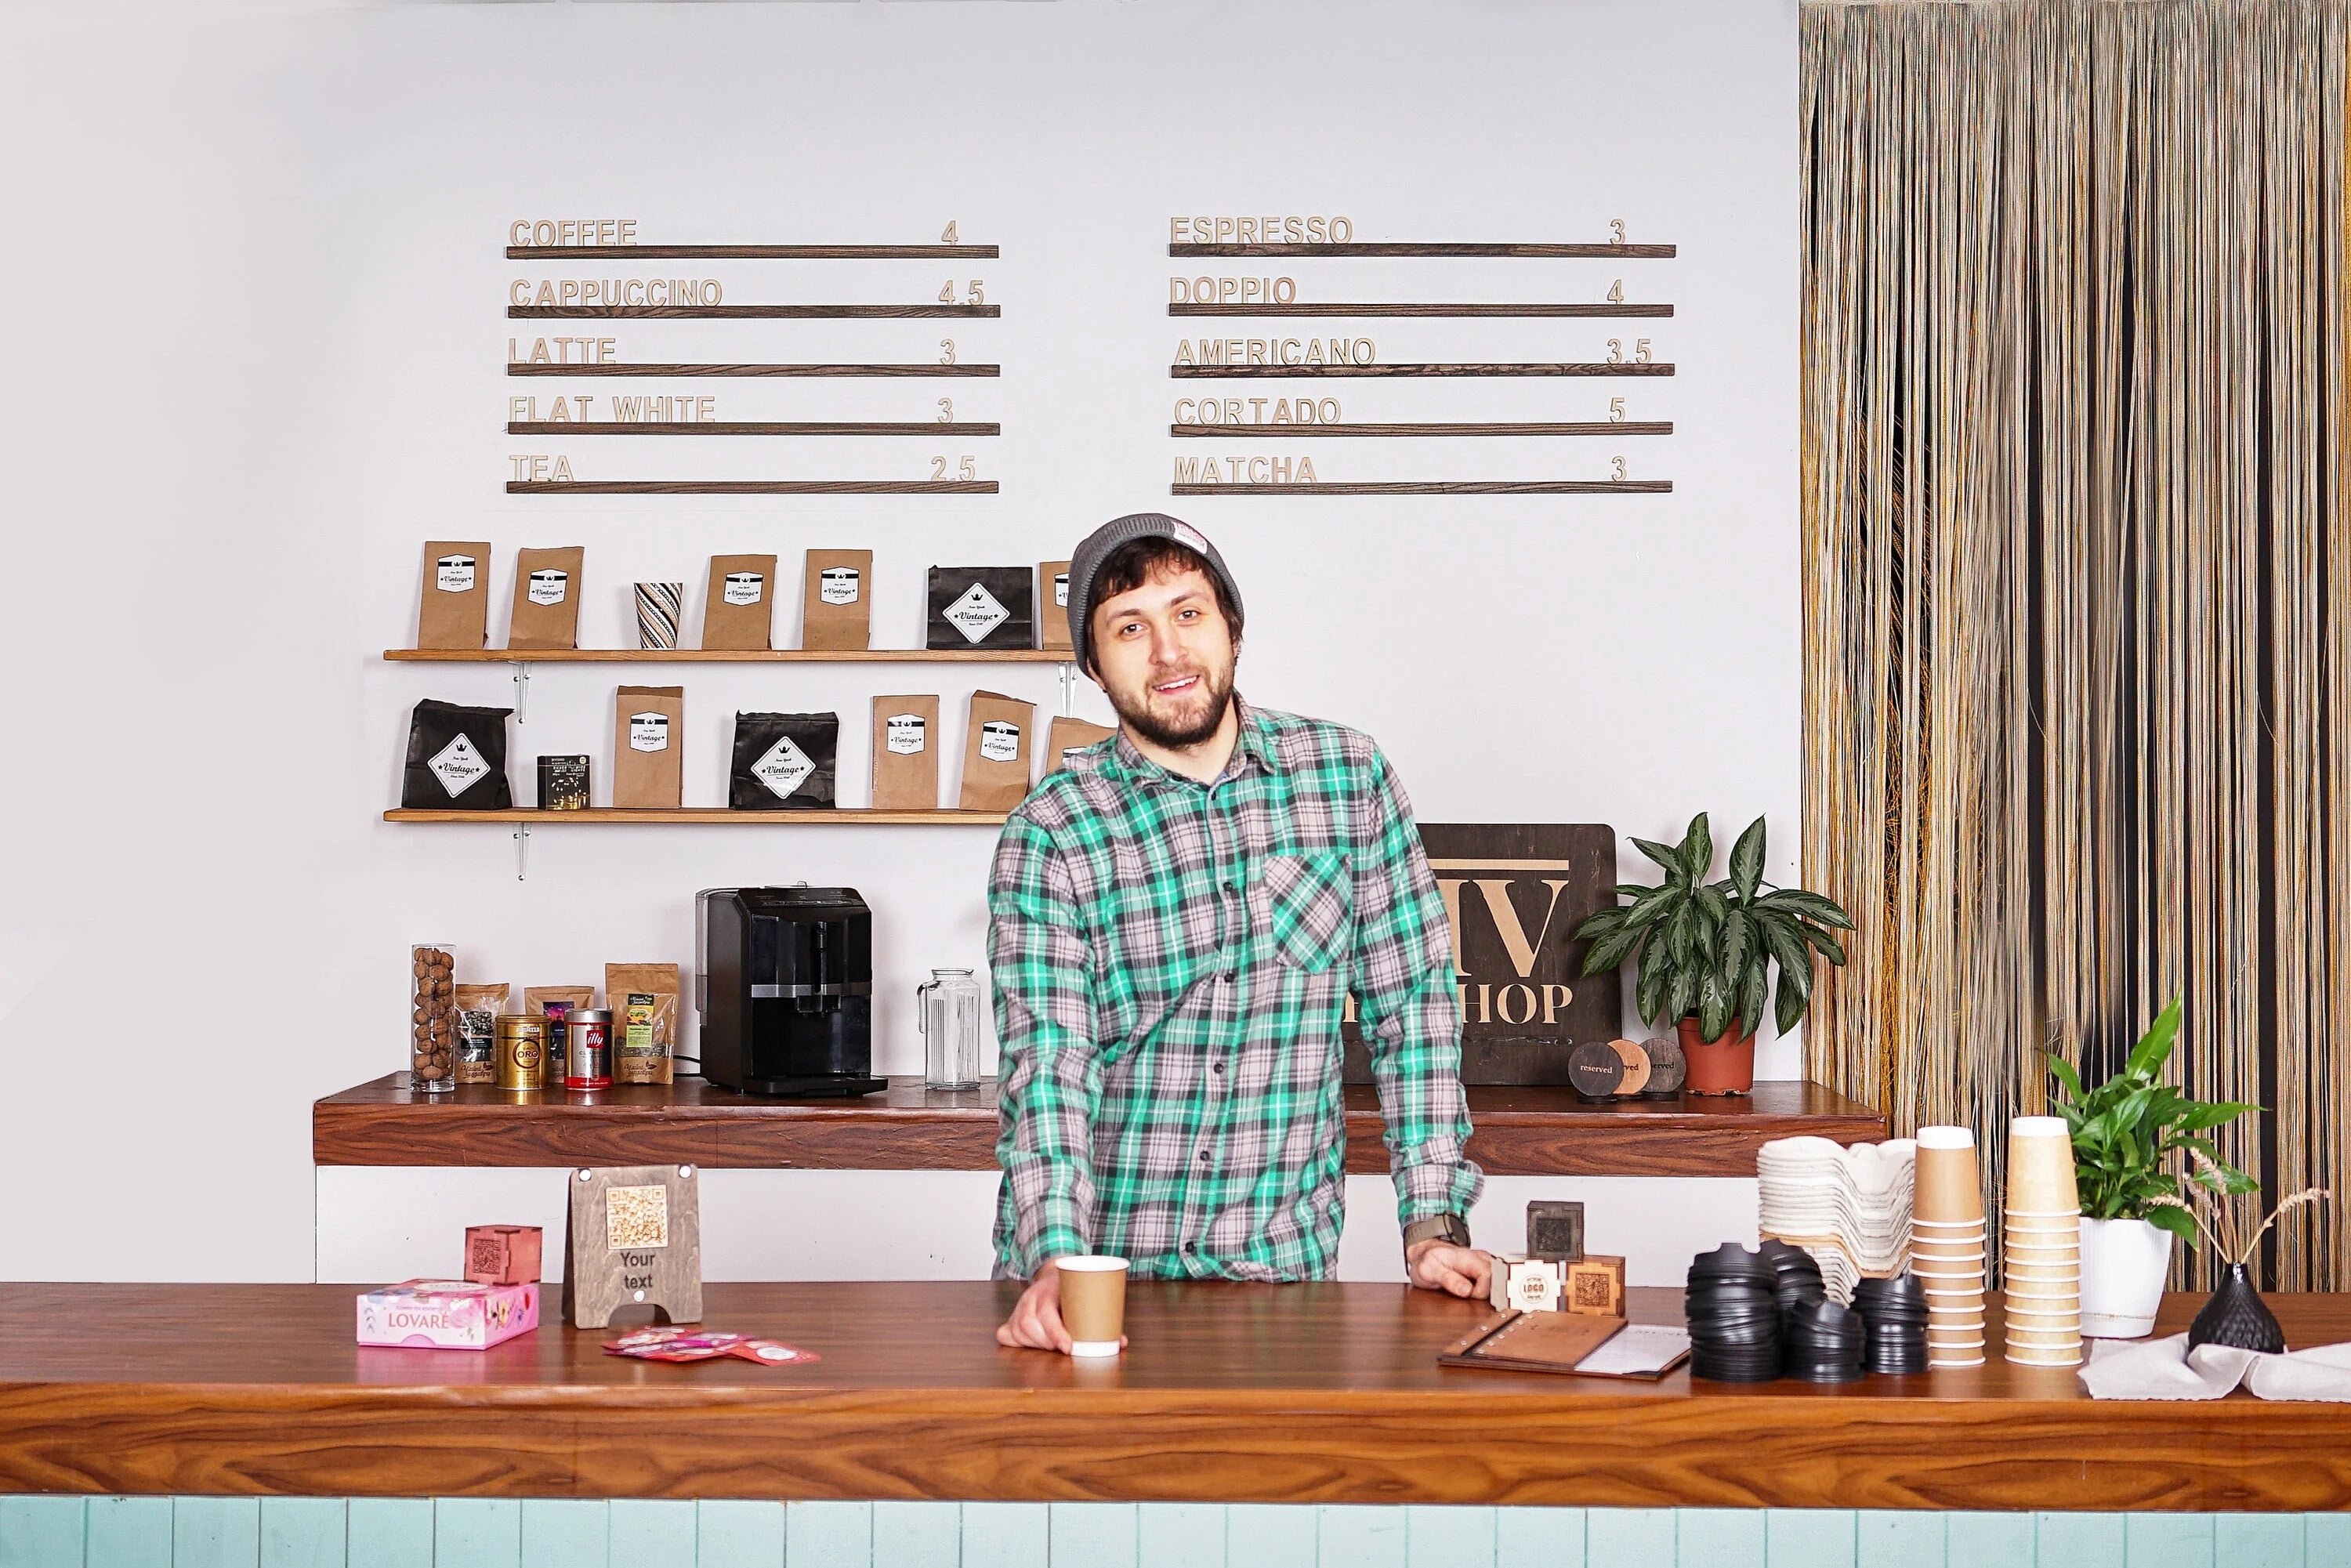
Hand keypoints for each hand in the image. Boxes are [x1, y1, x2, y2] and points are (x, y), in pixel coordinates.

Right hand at [997, 1260, 1128, 1353]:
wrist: (1055, 1272)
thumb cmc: (1073, 1288)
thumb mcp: (1086, 1294)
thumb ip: (1102, 1318)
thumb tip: (1121, 1342)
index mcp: (1049, 1287)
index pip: (1046, 1311)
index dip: (1055, 1332)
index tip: (1068, 1347)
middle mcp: (1031, 1296)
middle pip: (1029, 1323)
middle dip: (1047, 1342)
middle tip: (1064, 1349)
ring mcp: (1020, 1306)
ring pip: (1018, 1329)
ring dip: (1035, 1345)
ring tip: (1052, 1348)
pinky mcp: (1013, 1316)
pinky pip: (1006, 1333)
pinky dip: (1015, 1342)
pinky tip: (1028, 1345)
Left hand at [1407, 1240, 1493, 1298]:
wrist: (1426, 1253)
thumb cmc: (1428, 1261)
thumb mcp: (1429, 1271)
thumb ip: (1448, 1279)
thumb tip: (1467, 1290)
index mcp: (1467, 1257)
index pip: (1487, 1275)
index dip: (1480, 1291)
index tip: (1468, 1294)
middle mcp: (1480, 1257)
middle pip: (1498, 1278)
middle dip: (1488, 1292)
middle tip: (1470, 1294)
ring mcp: (1485, 1261)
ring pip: (1500, 1279)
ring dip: (1489, 1290)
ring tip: (1471, 1291)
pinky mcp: (1486, 1266)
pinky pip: (1495, 1279)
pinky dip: (1489, 1288)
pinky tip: (1476, 1289)